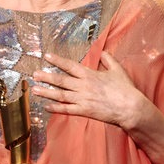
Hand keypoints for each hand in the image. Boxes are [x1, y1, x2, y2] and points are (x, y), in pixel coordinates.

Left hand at [32, 51, 147, 127]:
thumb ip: (108, 60)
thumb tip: (103, 52)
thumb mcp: (118, 70)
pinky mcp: (84, 111)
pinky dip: (55, 108)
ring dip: (46, 92)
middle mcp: (83, 86)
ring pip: (60, 95)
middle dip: (46, 76)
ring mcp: (82, 99)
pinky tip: (46, 107)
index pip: (70, 66)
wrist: (129, 107)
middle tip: (34, 74)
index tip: (47, 56)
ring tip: (34, 89)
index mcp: (90, 75)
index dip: (58, 61)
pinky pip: (66, 109)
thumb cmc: (125, 88)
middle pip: (60, 80)